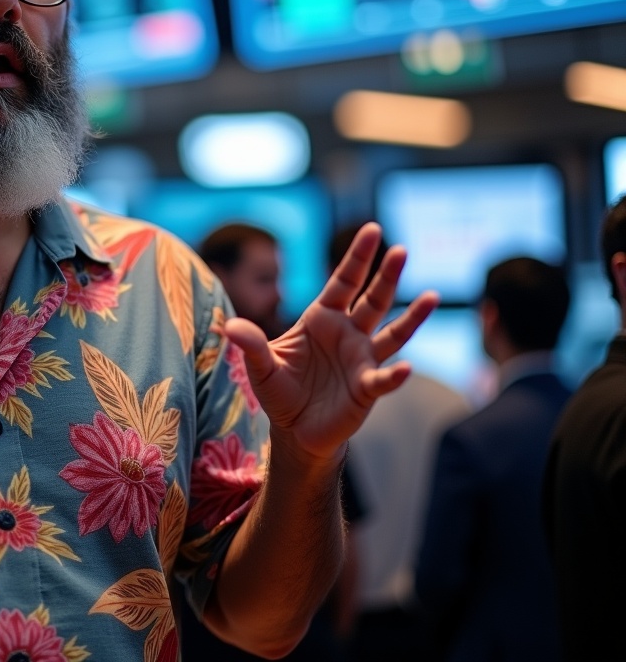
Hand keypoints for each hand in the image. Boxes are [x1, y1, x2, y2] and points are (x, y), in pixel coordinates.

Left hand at [225, 222, 437, 463]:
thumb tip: (229, 326)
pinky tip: (405, 368)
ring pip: (392, 333)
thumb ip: (251, 344)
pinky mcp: (367, 388)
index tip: (372, 231)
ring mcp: (362, 359)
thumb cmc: (280, 391)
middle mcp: (348, 333)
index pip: (343, 282)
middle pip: (373, 300)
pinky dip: (395, 375)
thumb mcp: (261, 366)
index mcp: (322, 318)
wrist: (295, 430)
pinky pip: (384, 378)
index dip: (357, 258)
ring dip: (412, 317)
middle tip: (401, 250)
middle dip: (386, 276)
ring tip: (432, 296)